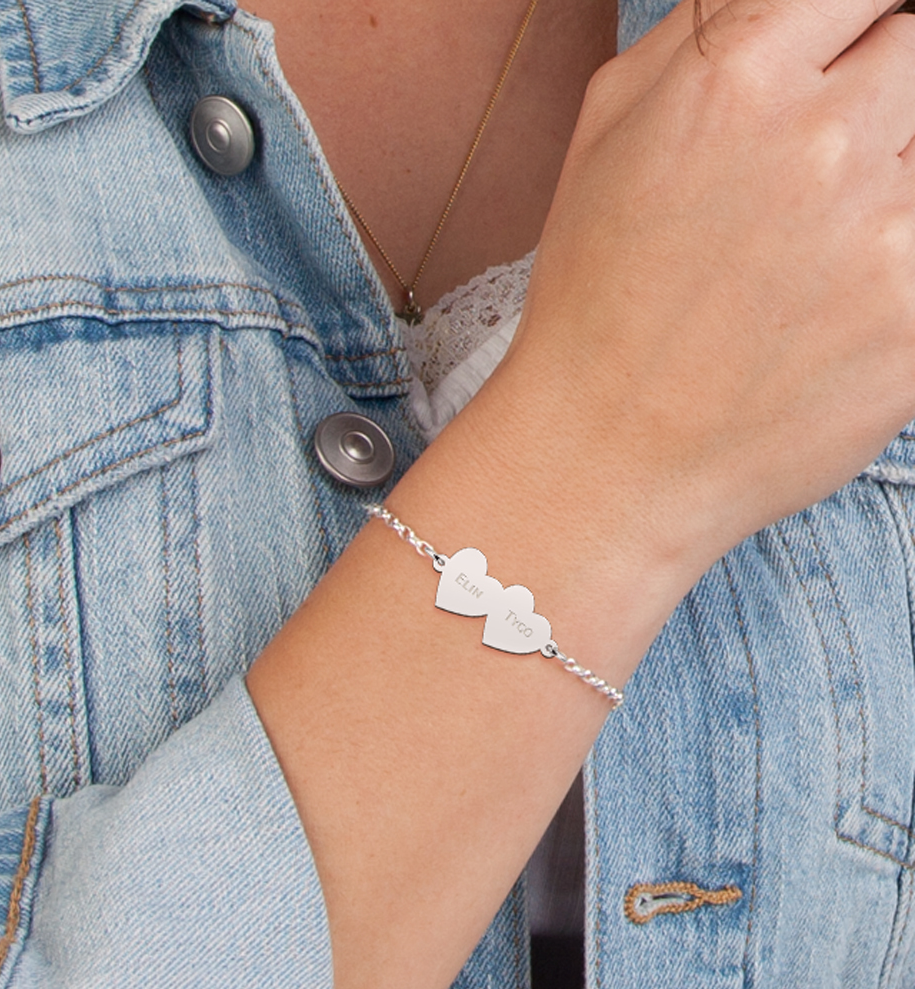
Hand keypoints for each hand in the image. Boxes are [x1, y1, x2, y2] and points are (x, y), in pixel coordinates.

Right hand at [501, 0, 914, 580]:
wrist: (604, 454)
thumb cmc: (593, 301)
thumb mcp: (606, 137)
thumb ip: (700, 34)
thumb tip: (783, 4)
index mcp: (731, 80)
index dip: (856, 25)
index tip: (846, 62)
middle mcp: (819, 142)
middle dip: (877, 101)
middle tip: (815, 173)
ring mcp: (882, 235)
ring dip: (887, 186)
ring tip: (814, 249)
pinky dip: (891, 270)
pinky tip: (830, 307)